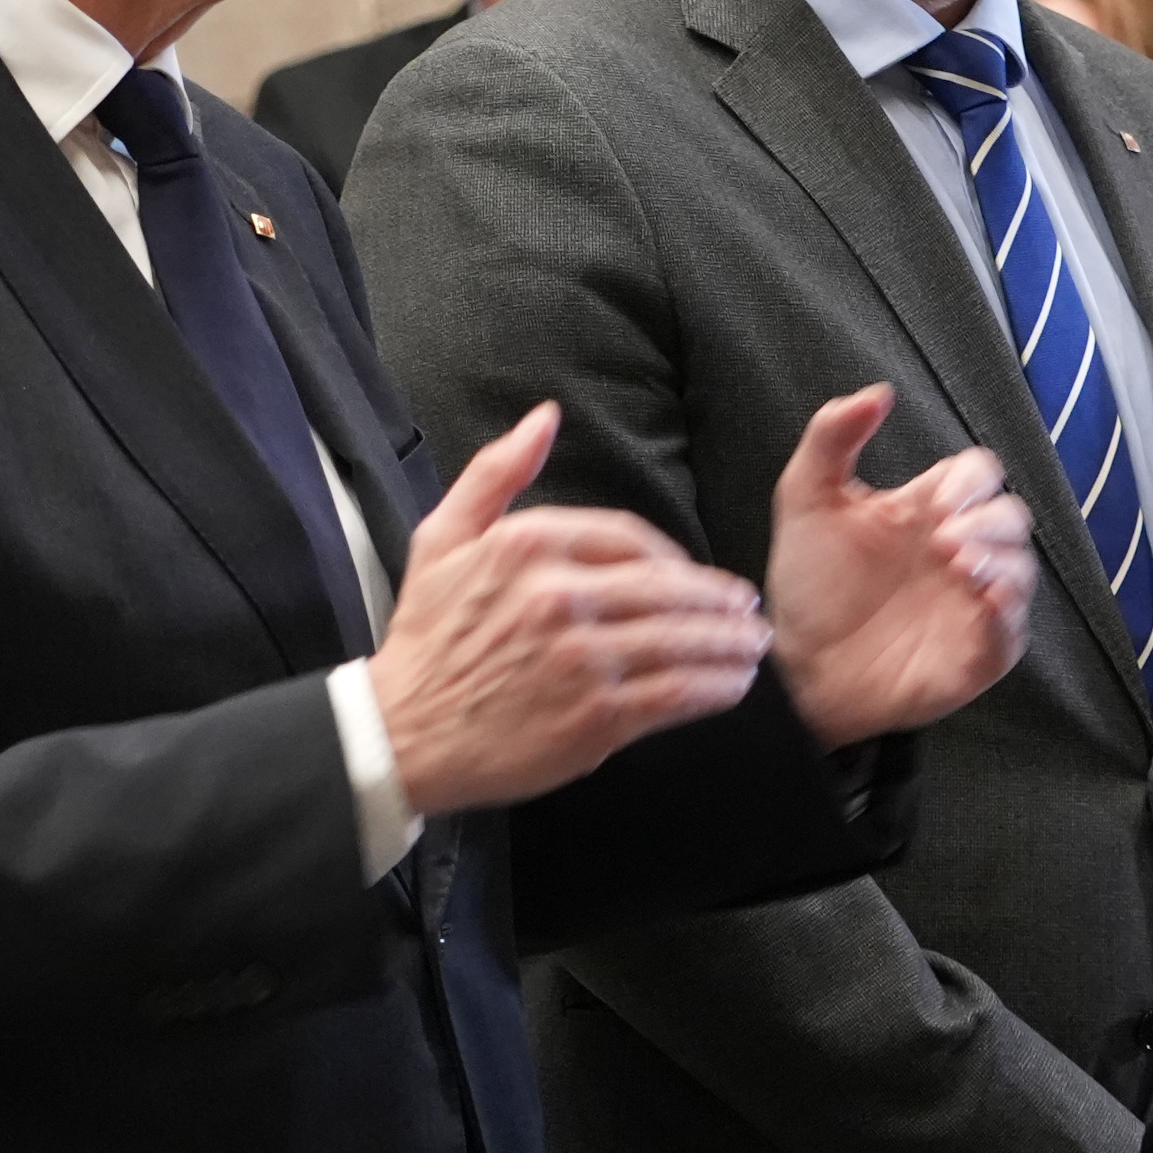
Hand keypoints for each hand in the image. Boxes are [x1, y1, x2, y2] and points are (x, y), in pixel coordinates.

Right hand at [372, 404, 771, 815]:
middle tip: (745, 609)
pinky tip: (733, 686)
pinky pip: (676, 693)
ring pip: (682, 639)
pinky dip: (715, 688)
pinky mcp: (595, 717)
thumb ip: (496, 472)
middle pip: (669, 588)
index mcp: (528, 547)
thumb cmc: (424, 640)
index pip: (630, 538)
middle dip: (718, 600)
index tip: (692, 575)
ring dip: (729, 642)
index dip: (672, 557)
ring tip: (752, 645)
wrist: (401, 734)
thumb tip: (544, 418)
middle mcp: (560, 597)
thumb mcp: (442, 537)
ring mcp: (582, 659)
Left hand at [760, 385, 1037, 746]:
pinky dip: (1009, 613)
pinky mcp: (978, 651)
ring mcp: (972, 602)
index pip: (979, 475)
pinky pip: (1015, 630)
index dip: (971, 481)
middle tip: (945, 539)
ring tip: (957, 564)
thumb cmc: (808, 585)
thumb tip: (877, 392)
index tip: (939, 499)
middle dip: (990, 521)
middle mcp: (958, 551)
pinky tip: (984, 600)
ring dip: (1001, 562)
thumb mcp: (805, 500)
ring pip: (1022, 570)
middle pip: (1012, 517)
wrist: (799, 667)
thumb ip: (831, 437)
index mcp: (926, 510)